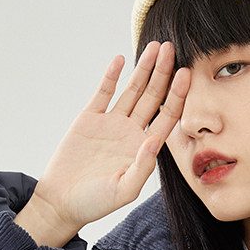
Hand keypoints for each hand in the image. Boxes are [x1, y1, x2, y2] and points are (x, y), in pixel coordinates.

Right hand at [15, 41, 190, 246]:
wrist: (62, 201)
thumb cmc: (95, 202)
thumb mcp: (123, 191)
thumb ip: (142, 168)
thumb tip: (153, 141)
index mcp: (144, 148)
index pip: (167, 117)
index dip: (178, 96)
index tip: (186, 75)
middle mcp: (131, 132)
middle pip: (153, 97)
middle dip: (163, 73)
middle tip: (171, 49)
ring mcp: (111, 123)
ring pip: (132, 90)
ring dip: (143, 69)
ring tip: (153, 47)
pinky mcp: (90, 118)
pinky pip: (104, 92)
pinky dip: (112, 76)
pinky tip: (122, 59)